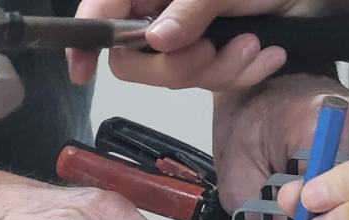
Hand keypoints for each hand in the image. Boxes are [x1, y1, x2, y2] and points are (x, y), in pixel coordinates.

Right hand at [68, 0, 310, 88]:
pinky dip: (241, 74)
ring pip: (179, 76)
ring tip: (254, 46)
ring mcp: (188, 35)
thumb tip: (158, 39)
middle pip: (137, 60)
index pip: (103, 11)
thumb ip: (191, 9)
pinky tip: (266, 56)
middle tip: (212, 51)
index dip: (86, 39)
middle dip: (180, 67)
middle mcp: (162, 10)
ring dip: (222, 69)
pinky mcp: (214, 55)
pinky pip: (212, 81)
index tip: (82, 71)